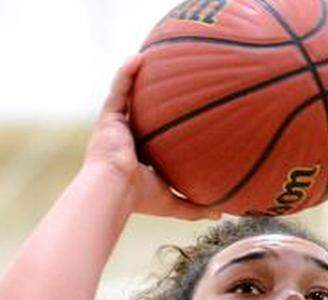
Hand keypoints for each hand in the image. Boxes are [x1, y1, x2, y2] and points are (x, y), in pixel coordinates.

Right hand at [85, 56, 220, 221]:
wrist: (113, 190)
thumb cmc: (139, 198)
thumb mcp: (171, 203)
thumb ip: (194, 206)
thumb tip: (221, 214)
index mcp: (137, 157)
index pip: (152, 137)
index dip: (162, 126)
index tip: (180, 114)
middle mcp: (124, 140)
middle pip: (140, 113)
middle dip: (149, 98)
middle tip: (168, 82)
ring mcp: (114, 128)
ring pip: (127, 98)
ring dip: (137, 78)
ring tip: (151, 58)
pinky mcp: (106, 119)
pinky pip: (117, 90)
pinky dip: (126, 73)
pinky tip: (139, 57)